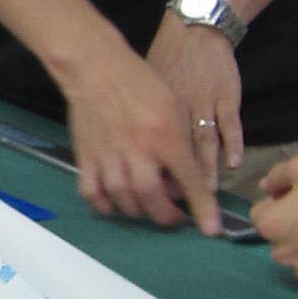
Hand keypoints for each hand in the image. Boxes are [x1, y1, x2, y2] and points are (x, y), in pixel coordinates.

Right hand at [60, 39, 218, 234]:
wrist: (96, 68)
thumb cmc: (140, 83)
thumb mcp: (173, 106)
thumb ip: (180, 143)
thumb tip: (186, 177)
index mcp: (165, 136)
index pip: (190, 181)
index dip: (203, 208)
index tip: (211, 230)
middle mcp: (138, 151)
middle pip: (154, 200)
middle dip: (168, 216)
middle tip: (174, 216)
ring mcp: (109, 157)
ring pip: (126, 202)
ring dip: (139, 211)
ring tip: (146, 205)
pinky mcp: (86, 158)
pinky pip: (94, 195)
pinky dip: (105, 205)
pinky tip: (114, 202)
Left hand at [146, 11, 245, 200]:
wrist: (194, 30)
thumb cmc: (167, 59)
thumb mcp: (144, 89)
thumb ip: (142, 120)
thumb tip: (136, 157)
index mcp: (155, 110)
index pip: (155, 148)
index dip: (158, 174)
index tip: (160, 198)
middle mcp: (178, 109)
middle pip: (179, 150)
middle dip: (182, 179)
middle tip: (184, 204)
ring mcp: (204, 102)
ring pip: (205, 141)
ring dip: (208, 168)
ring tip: (209, 190)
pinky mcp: (226, 94)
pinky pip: (230, 123)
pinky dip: (234, 144)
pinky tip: (234, 162)